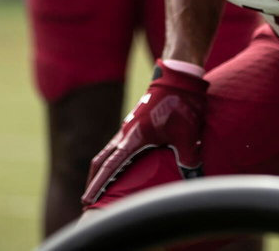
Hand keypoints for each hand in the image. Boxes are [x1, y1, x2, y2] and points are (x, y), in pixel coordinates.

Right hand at [81, 62, 207, 206]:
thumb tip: (192, 175)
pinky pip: (117, 144)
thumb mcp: (188, 135)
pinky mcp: (135, 123)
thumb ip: (188, 158)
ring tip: (99, 186)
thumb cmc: (182, 106)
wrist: (179, 78)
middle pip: (101, 160)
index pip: (110, 166)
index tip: (87, 199)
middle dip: (93, 180)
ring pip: (108, 151)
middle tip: (87, 200)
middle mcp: (126, 132)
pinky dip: (112, 158)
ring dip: (101, 169)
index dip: (98, 185)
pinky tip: (118, 165)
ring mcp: (129, 126)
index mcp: (134, 137)